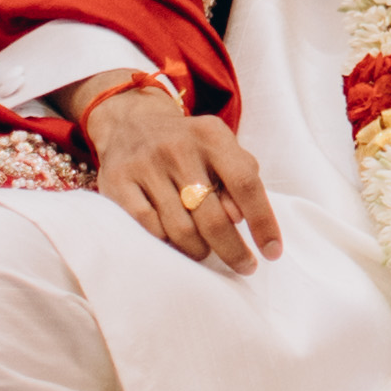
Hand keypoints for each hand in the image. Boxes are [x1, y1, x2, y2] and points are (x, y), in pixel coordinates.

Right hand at [82, 81, 282, 267]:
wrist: (130, 124)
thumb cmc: (188, 148)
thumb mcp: (220, 150)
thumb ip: (240, 178)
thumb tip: (239, 219)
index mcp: (212, 136)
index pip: (246, 184)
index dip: (263, 223)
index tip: (273, 253)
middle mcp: (178, 147)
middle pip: (214, 217)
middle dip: (233, 250)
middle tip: (244, 266)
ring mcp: (146, 165)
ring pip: (182, 231)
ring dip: (199, 250)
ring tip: (205, 250)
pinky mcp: (118, 182)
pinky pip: (150, 230)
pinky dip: (167, 243)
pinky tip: (174, 243)